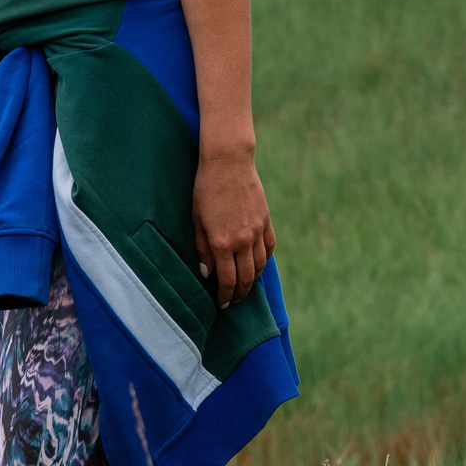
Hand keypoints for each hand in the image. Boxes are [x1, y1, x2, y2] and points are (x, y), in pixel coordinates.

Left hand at [193, 150, 275, 307]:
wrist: (228, 161)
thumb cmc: (205, 188)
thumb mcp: (196, 219)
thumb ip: (202, 248)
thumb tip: (207, 272)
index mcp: (222, 242)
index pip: (227, 280)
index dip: (225, 295)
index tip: (222, 303)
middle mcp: (243, 240)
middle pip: (246, 278)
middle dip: (239, 293)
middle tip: (233, 300)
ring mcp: (257, 230)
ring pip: (260, 266)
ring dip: (252, 280)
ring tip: (244, 286)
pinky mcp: (266, 220)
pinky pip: (269, 247)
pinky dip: (264, 260)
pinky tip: (257, 264)